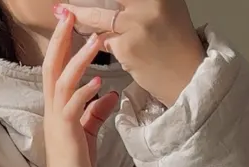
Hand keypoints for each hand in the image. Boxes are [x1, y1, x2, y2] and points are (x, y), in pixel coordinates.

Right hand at [42, 10, 118, 166]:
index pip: (55, 69)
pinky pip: (73, 107)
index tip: (69, 21)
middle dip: (61, 40)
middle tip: (69, 14)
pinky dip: (84, 93)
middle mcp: (53, 110)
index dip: (61, 44)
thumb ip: (96, 112)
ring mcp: (58, 121)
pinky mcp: (67, 134)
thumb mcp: (88, 133)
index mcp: (57, 108)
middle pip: (52, 67)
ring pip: (63, 81)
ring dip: (78, 60)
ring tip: (95, 40)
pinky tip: (98, 82)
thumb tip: (110, 94)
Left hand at [59, 0, 204, 107]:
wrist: (187, 78)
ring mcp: (136, 25)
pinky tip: (104, 47)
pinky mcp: (127, 48)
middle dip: (80, 4)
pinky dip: (102, 44)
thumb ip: (143, 1)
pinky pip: (106, 42)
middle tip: (61, 3)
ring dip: (80, 16)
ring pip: (100, 18)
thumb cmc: (177, 44)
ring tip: (61, 10)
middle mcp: (149, 4)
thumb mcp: (167, 9)